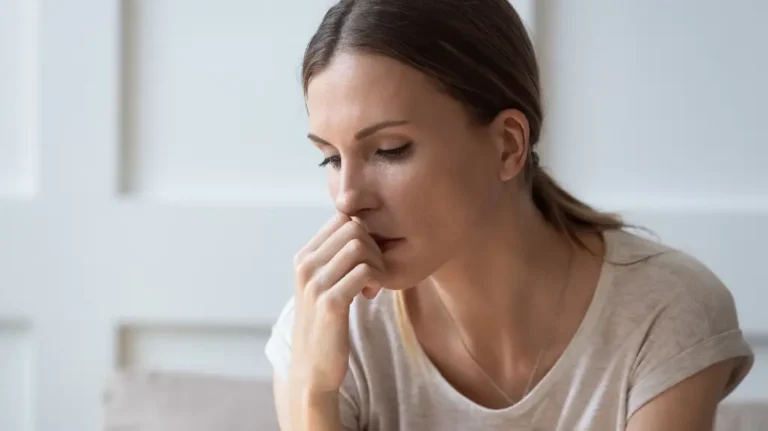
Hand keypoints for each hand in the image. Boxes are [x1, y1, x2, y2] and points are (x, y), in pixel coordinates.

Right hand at [290, 212, 385, 394]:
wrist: (312, 369)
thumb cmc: (325, 324)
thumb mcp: (323, 285)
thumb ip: (335, 258)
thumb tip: (359, 227)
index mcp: (304, 256)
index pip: (341, 217)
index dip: (364, 232)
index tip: (367, 259)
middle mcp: (305, 265)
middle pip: (353, 226)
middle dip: (374, 245)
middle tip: (375, 272)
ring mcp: (315, 283)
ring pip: (360, 244)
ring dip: (376, 263)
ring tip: (373, 284)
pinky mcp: (330, 303)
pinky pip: (364, 271)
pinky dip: (377, 279)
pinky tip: (371, 295)